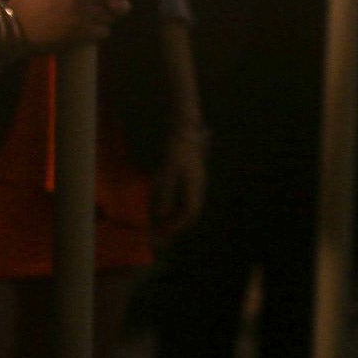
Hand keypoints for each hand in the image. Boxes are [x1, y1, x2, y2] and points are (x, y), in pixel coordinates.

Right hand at [10, 0, 132, 51]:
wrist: (17, 27)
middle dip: (108, 1)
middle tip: (95, 6)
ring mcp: (83, 12)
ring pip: (111, 14)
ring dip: (103, 17)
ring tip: (88, 18)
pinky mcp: (83, 32)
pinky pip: (104, 31)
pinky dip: (97, 32)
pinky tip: (84, 31)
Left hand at [152, 128, 207, 243]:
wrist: (184, 123)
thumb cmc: (177, 146)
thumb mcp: (168, 170)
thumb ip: (165, 194)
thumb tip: (161, 216)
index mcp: (195, 186)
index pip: (190, 213)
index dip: (178, 225)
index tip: (165, 233)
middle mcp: (197, 184)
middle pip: (189, 210)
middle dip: (175, 222)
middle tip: (161, 230)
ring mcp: (194, 177)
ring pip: (186, 202)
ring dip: (174, 213)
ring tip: (160, 220)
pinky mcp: (188, 171)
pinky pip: (182, 193)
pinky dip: (172, 201)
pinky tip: (161, 200)